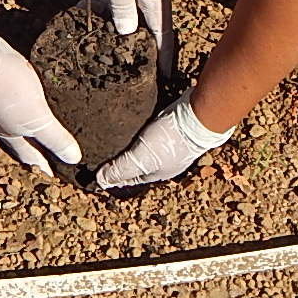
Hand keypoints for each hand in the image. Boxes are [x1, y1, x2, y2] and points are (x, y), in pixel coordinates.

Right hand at [0, 30, 80, 172]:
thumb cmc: (7, 90)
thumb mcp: (37, 118)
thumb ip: (55, 138)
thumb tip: (74, 159)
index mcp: (13, 136)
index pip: (32, 159)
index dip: (45, 170)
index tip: (55, 180)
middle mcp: (6, 123)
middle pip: (25, 143)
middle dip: (39, 151)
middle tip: (54, 158)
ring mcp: (3, 105)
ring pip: (22, 122)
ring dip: (35, 129)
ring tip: (50, 130)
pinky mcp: (4, 86)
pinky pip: (21, 102)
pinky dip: (32, 105)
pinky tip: (39, 98)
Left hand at [88, 0, 169, 60]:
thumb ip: (122, 11)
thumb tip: (127, 32)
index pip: (162, 31)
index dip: (163, 55)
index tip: (164, 76)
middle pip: (144, 19)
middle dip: (137, 41)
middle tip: (130, 66)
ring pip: (125, 5)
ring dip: (114, 22)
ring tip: (102, 45)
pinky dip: (102, 2)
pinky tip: (84, 13)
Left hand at [95, 90, 234, 189]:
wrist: (199, 115)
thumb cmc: (170, 140)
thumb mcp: (141, 157)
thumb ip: (120, 169)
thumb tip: (100, 181)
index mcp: (157, 173)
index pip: (129, 178)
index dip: (113, 175)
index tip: (98, 170)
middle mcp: (165, 161)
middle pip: (138, 163)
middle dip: (123, 159)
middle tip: (104, 150)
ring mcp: (171, 144)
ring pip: (146, 147)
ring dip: (133, 143)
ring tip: (117, 134)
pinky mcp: (174, 127)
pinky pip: (154, 131)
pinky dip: (143, 130)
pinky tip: (136, 122)